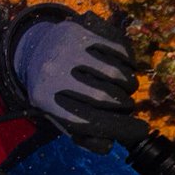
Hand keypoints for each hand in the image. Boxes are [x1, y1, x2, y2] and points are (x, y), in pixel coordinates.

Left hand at [12, 11, 146, 152]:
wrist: (34, 50)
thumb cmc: (52, 90)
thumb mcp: (59, 116)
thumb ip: (83, 136)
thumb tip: (109, 143)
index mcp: (47, 100)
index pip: (92, 121)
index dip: (122, 128)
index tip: (141, 129)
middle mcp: (55, 73)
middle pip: (109, 97)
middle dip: (125, 105)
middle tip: (125, 106)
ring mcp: (67, 49)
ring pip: (117, 73)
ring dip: (129, 84)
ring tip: (125, 87)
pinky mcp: (80, 31)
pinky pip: (119, 48)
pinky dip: (129, 60)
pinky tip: (126, 66)